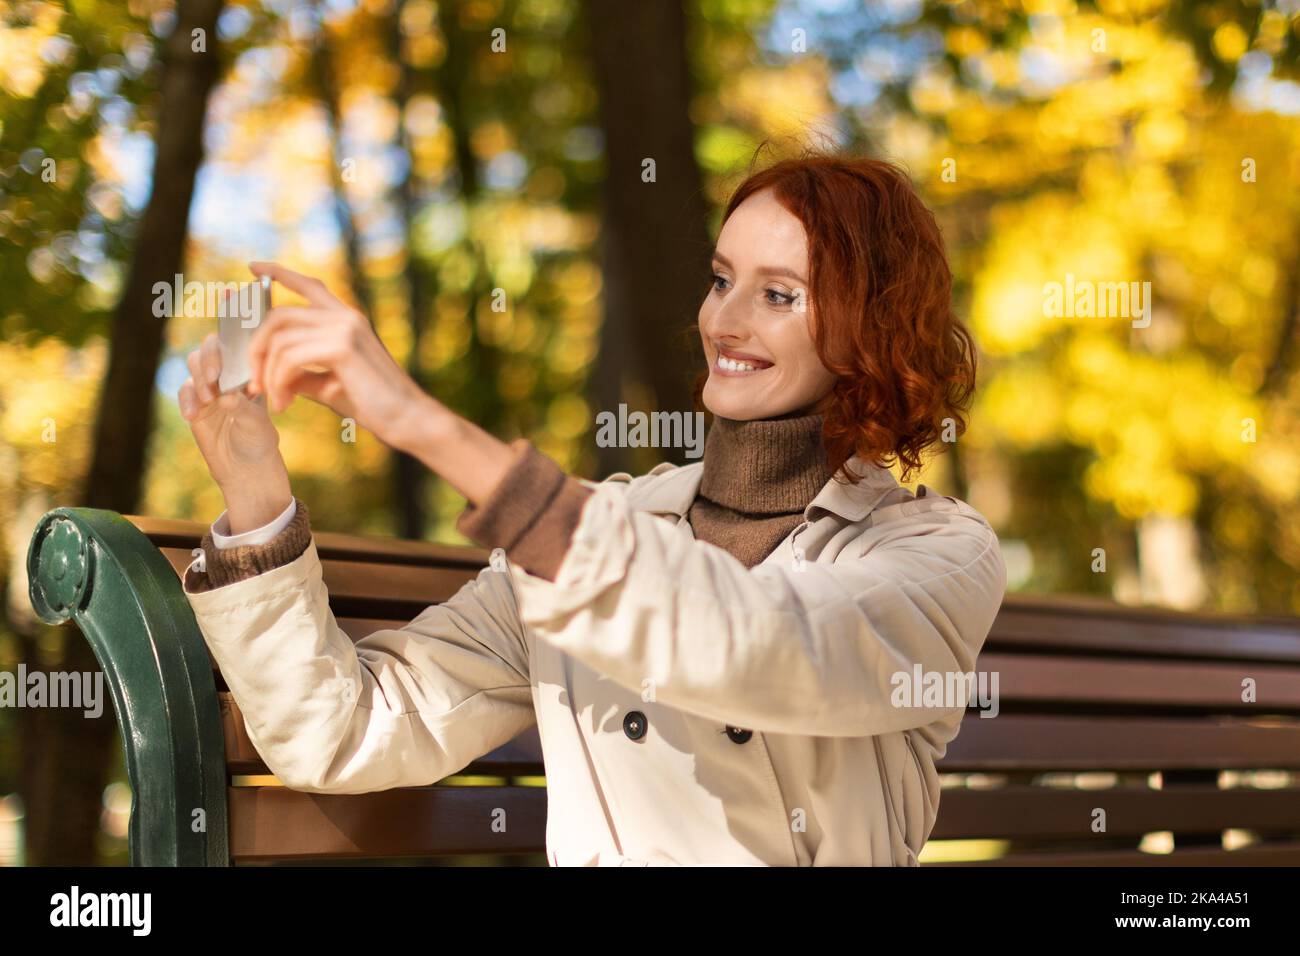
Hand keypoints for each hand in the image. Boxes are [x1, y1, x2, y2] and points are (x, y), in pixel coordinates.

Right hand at [179, 330, 291, 531]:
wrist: (245, 469)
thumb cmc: (259, 441)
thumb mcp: (257, 424)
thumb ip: (243, 407)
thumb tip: (227, 395)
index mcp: (251, 369)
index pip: (240, 339)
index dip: (234, 317)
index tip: (231, 300)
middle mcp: (229, 372)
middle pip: (211, 347)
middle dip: (211, 358)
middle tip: (216, 377)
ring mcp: (209, 386)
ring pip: (195, 365)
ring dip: (200, 378)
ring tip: (210, 400)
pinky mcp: (194, 403)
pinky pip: (184, 391)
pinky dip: (188, 400)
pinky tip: (193, 415)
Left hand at [243, 261, 433, 449]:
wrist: (408, 419)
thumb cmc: (373, 405)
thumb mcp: (328, 384)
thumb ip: (300, 372)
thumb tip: (267, 374)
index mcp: (347, 320)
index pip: (310, 286)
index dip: (279, 274)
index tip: (253, 268)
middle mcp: (346, 316)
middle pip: (280, 315)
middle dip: (256, 348)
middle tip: (254, 384)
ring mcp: (345, 328)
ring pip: (280, 338)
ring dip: (267, 374)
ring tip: (274, 401)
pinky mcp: (342, 347)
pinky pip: (290, 357)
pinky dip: (279, 382)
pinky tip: (284, 403)